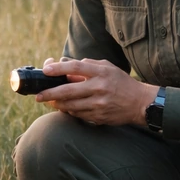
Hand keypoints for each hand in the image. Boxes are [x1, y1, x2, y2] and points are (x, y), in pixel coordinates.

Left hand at [36, 57, 159, 126]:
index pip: (75, 67)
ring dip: (57, 104)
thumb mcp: (107, 68)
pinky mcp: (99, 116)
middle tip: (38, 95)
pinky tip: (64, 108)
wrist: (140, 103)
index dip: (58, 68)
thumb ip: (87, 65)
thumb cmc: (121, 82)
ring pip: (70, 105)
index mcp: (101, 72)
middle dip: (50, 93)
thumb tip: (64, 63)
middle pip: (68, 90)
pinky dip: (69, 111)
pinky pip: (78, 114)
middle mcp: (99, 87)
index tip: (46, 70)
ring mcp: (99, 104)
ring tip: (49, 102)